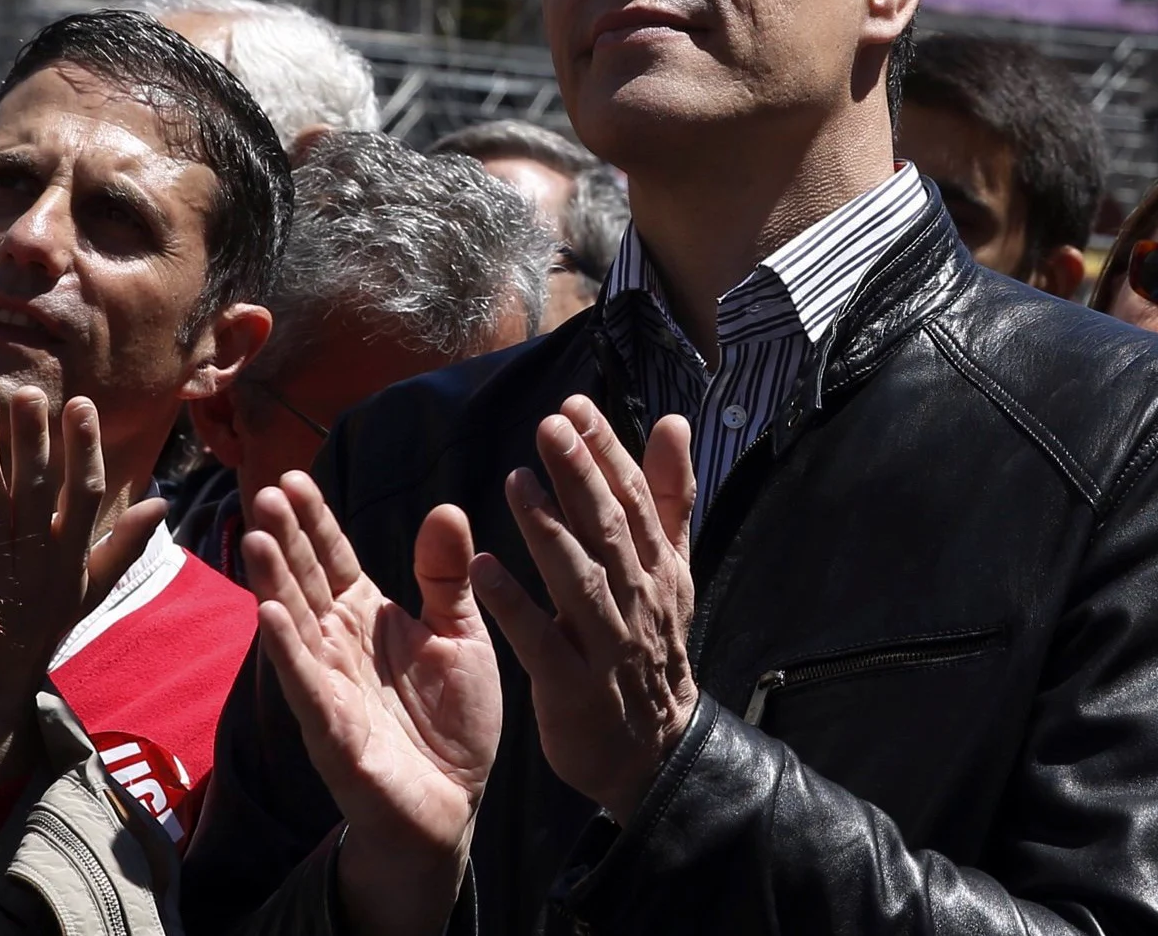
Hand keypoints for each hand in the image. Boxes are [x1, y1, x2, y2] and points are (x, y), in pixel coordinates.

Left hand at [0, 389, 163, 793]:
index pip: (87, 495)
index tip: (82, 405)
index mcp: (71, 559)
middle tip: (28, 392)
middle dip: (34, 439)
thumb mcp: (91, 590)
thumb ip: (124, 545)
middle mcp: (36, 561)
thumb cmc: (45, 629)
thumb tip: (164, 501)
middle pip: (37, 489)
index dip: (85, 449)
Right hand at [244, 473, 500, 935]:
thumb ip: (448, 578)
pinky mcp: (331, 729)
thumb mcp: (461, 637)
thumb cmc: (451, 723)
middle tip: (267, 492)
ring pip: (293, 624)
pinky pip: (304, 683)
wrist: (454, 804)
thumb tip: (446, 508)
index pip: (333, 558)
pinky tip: (267, 614)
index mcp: (368, 618)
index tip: (293, 477)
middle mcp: (338, 645)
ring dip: (273, 583)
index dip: (314, 521)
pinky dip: (285, 649)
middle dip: (286, 538)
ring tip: (255, 537)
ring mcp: (329, 685)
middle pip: (306, 581)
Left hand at [471, 397, 696, 822]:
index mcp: (659, 568)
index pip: (635, 499)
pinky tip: (483, 568)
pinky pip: (542, 641)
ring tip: (515, 482)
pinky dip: (515, 604)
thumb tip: (674, 422)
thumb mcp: (671, 570)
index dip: (608, 451)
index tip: (576, 406)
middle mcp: (638, 600)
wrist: (653, 750)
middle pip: (610, 530)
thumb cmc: (651, 648)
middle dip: (581, 475)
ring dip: (548, 531)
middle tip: (550, 425)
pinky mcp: (574, 688)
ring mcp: (608, 645)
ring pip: (580, 579)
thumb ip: (668, 496)